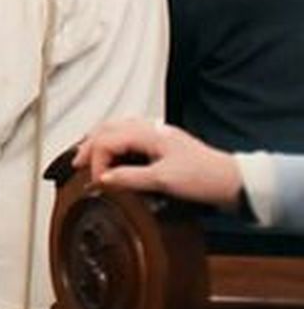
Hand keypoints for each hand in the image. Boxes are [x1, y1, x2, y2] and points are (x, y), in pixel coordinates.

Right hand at [74, 119, 243, 208]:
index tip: (97, 181)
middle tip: (76, 163)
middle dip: (88, 144)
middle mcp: (151, 128)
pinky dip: (113, 141)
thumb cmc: (204, 177)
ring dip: (99, 140)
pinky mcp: (161, 141)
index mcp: (148, 133)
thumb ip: (129, 178)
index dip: (96, 161)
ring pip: (117, 127)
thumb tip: (104, 178)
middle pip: (107, 127)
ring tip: (87, 155)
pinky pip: (128, 133)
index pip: (107, 140)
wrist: (231, 180)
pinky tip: (113, 152)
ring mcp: (156, 132)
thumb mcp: (163, 181)